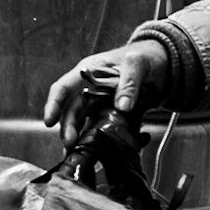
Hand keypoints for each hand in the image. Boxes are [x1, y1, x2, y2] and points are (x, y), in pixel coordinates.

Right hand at [43, 41, 169, 149]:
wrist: (161, 65)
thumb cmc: (145, 57)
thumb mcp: (139, 63)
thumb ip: (130, 82)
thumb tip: (123, 106)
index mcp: (89, 71)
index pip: (64, 87)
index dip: (54, 104)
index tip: (49, 121)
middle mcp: (89, 88)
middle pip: (71, 110)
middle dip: (67, 128)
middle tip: (70, 144)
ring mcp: (99, 102)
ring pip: (82, 122)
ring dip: (78, 137)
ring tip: (77, 152)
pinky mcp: (110, 114)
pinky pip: (100, 128)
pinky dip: (97, 140)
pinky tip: (95, 152)